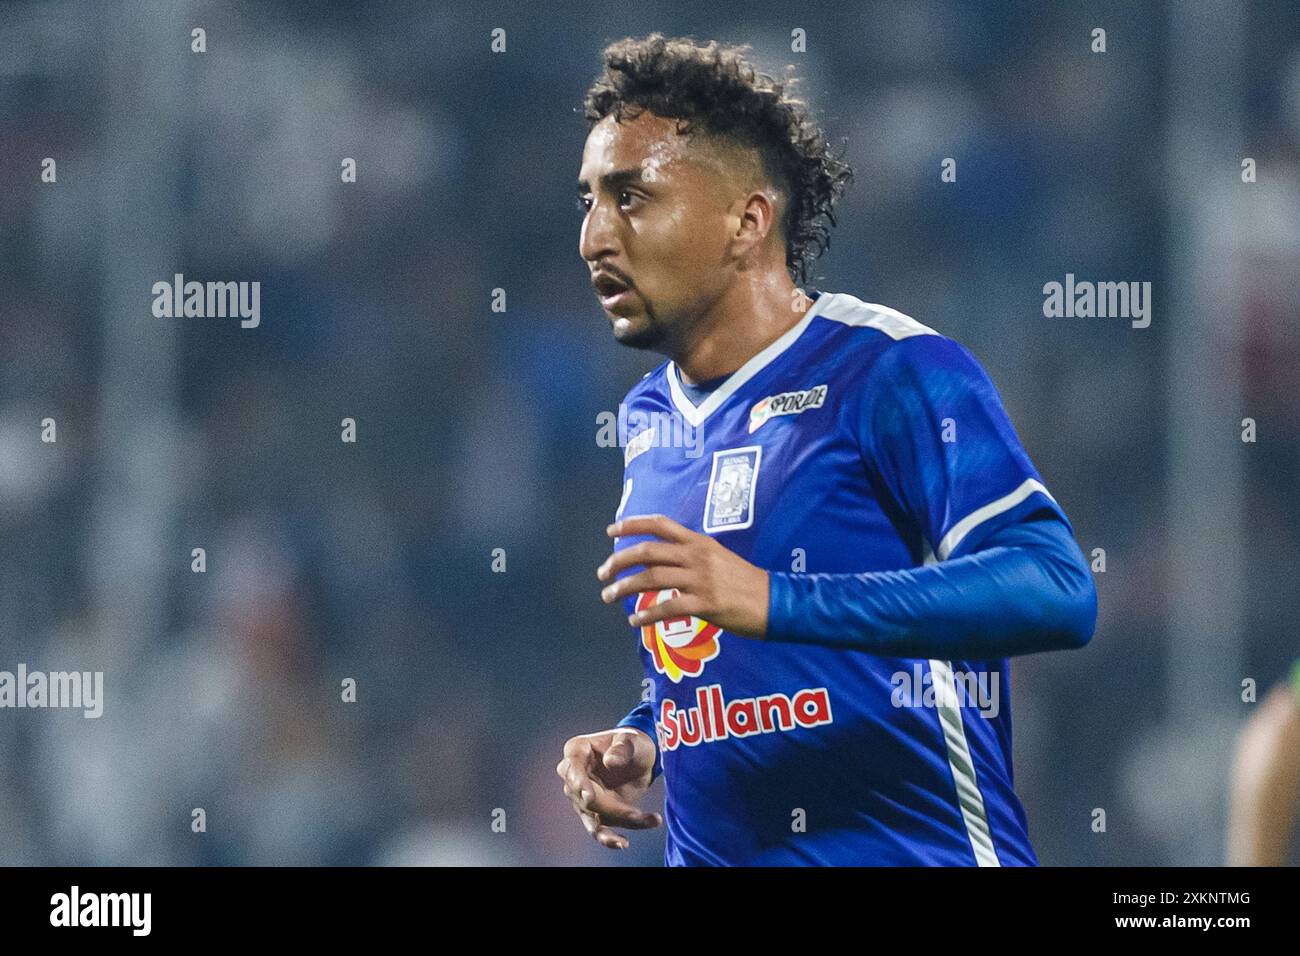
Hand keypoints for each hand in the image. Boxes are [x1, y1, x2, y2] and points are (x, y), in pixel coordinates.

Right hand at [556, 727, 661, 848]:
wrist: (641, 759)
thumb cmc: (632, 743)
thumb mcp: (631, 740)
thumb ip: (622, 748)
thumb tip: (610, 762)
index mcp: (577, 752)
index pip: (571, 767)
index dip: (578, 781)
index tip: (588, 795)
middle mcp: (574, 777)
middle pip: (583, 797)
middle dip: (606, 806)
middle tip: (630, 814)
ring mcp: (583, 799)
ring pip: (592, 818)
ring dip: (610, 829)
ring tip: (624, 838)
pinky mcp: (597, 814)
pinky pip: (601, 830)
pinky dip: (611, 839)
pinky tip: (623, 843)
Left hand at [597, 514, 769, 638]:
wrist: (776, 601)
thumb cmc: (745, 582)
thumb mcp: (717, 558)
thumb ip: (687, 557)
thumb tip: (653, 561)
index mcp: (699, 542)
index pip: (660, 524)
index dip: (632, 524)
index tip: (611, 530)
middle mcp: (697, 556)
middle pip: (647, 551)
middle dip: (619, 560)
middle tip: (603, 573)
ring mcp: (701, 580)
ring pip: (651, 579)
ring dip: (624, 588)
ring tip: (609, 596)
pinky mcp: (705, 604)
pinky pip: (667, 608)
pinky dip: (646, 615)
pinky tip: (634, 620)